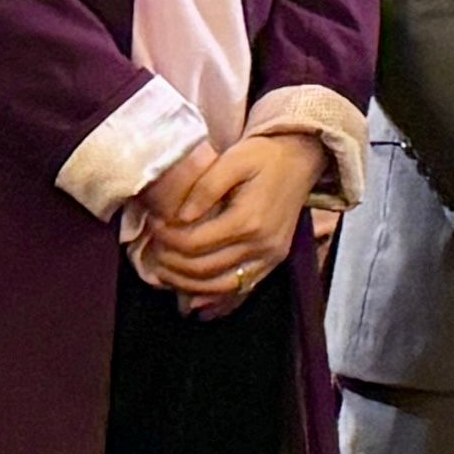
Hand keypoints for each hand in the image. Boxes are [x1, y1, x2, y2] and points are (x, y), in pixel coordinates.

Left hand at [140, 132, 324, 313]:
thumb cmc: (264, 156)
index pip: (192, 243)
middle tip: (151, 249)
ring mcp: (270, 257)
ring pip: (218, 287)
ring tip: (163, 270)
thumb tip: (179, 217)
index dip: (165, 238)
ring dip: (185, 284)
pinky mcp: (274, 261)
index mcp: (248, 220)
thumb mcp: (232, 159)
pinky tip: (192, 296)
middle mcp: (261, 244)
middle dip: (169, 263)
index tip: (153, 224)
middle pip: (202, 269)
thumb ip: (204, 187)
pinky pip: (240, 289)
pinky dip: (213, 296)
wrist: (301, 160)